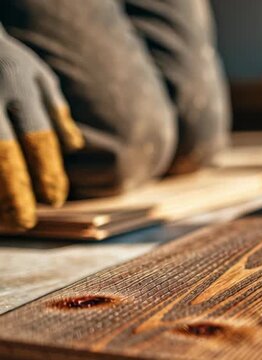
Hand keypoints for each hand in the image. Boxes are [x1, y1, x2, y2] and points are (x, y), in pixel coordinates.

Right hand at [0, 27, 83, 229]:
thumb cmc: (6, 63)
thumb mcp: (37, 77)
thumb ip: (54, 112)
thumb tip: (73, 147)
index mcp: (20, 86)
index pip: (38, 138)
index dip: (48, 172)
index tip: (55, 200)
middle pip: (2, 153)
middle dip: (14, 192)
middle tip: (26, 222)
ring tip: (3, 221)